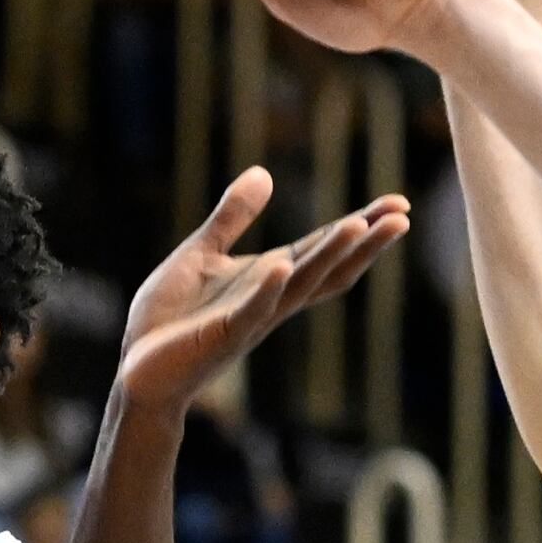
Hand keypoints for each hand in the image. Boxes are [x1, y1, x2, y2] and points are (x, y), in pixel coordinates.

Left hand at [115, 167, 411, 417]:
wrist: (139, 370)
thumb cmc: (171, 318)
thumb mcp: (201, 253)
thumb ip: (232, 217)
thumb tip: (263, 172)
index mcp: (268, 277)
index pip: (322, 247)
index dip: (360, 226)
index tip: (397, 204)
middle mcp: (270, 299)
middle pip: (329, 268)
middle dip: (365, 243)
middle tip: (403, 216)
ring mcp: (251, 319)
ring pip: (300, 286)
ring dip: (329, 256)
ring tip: (359, 225)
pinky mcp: (222, 335)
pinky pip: (250, 311)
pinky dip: (266, 289)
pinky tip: (281, 265)